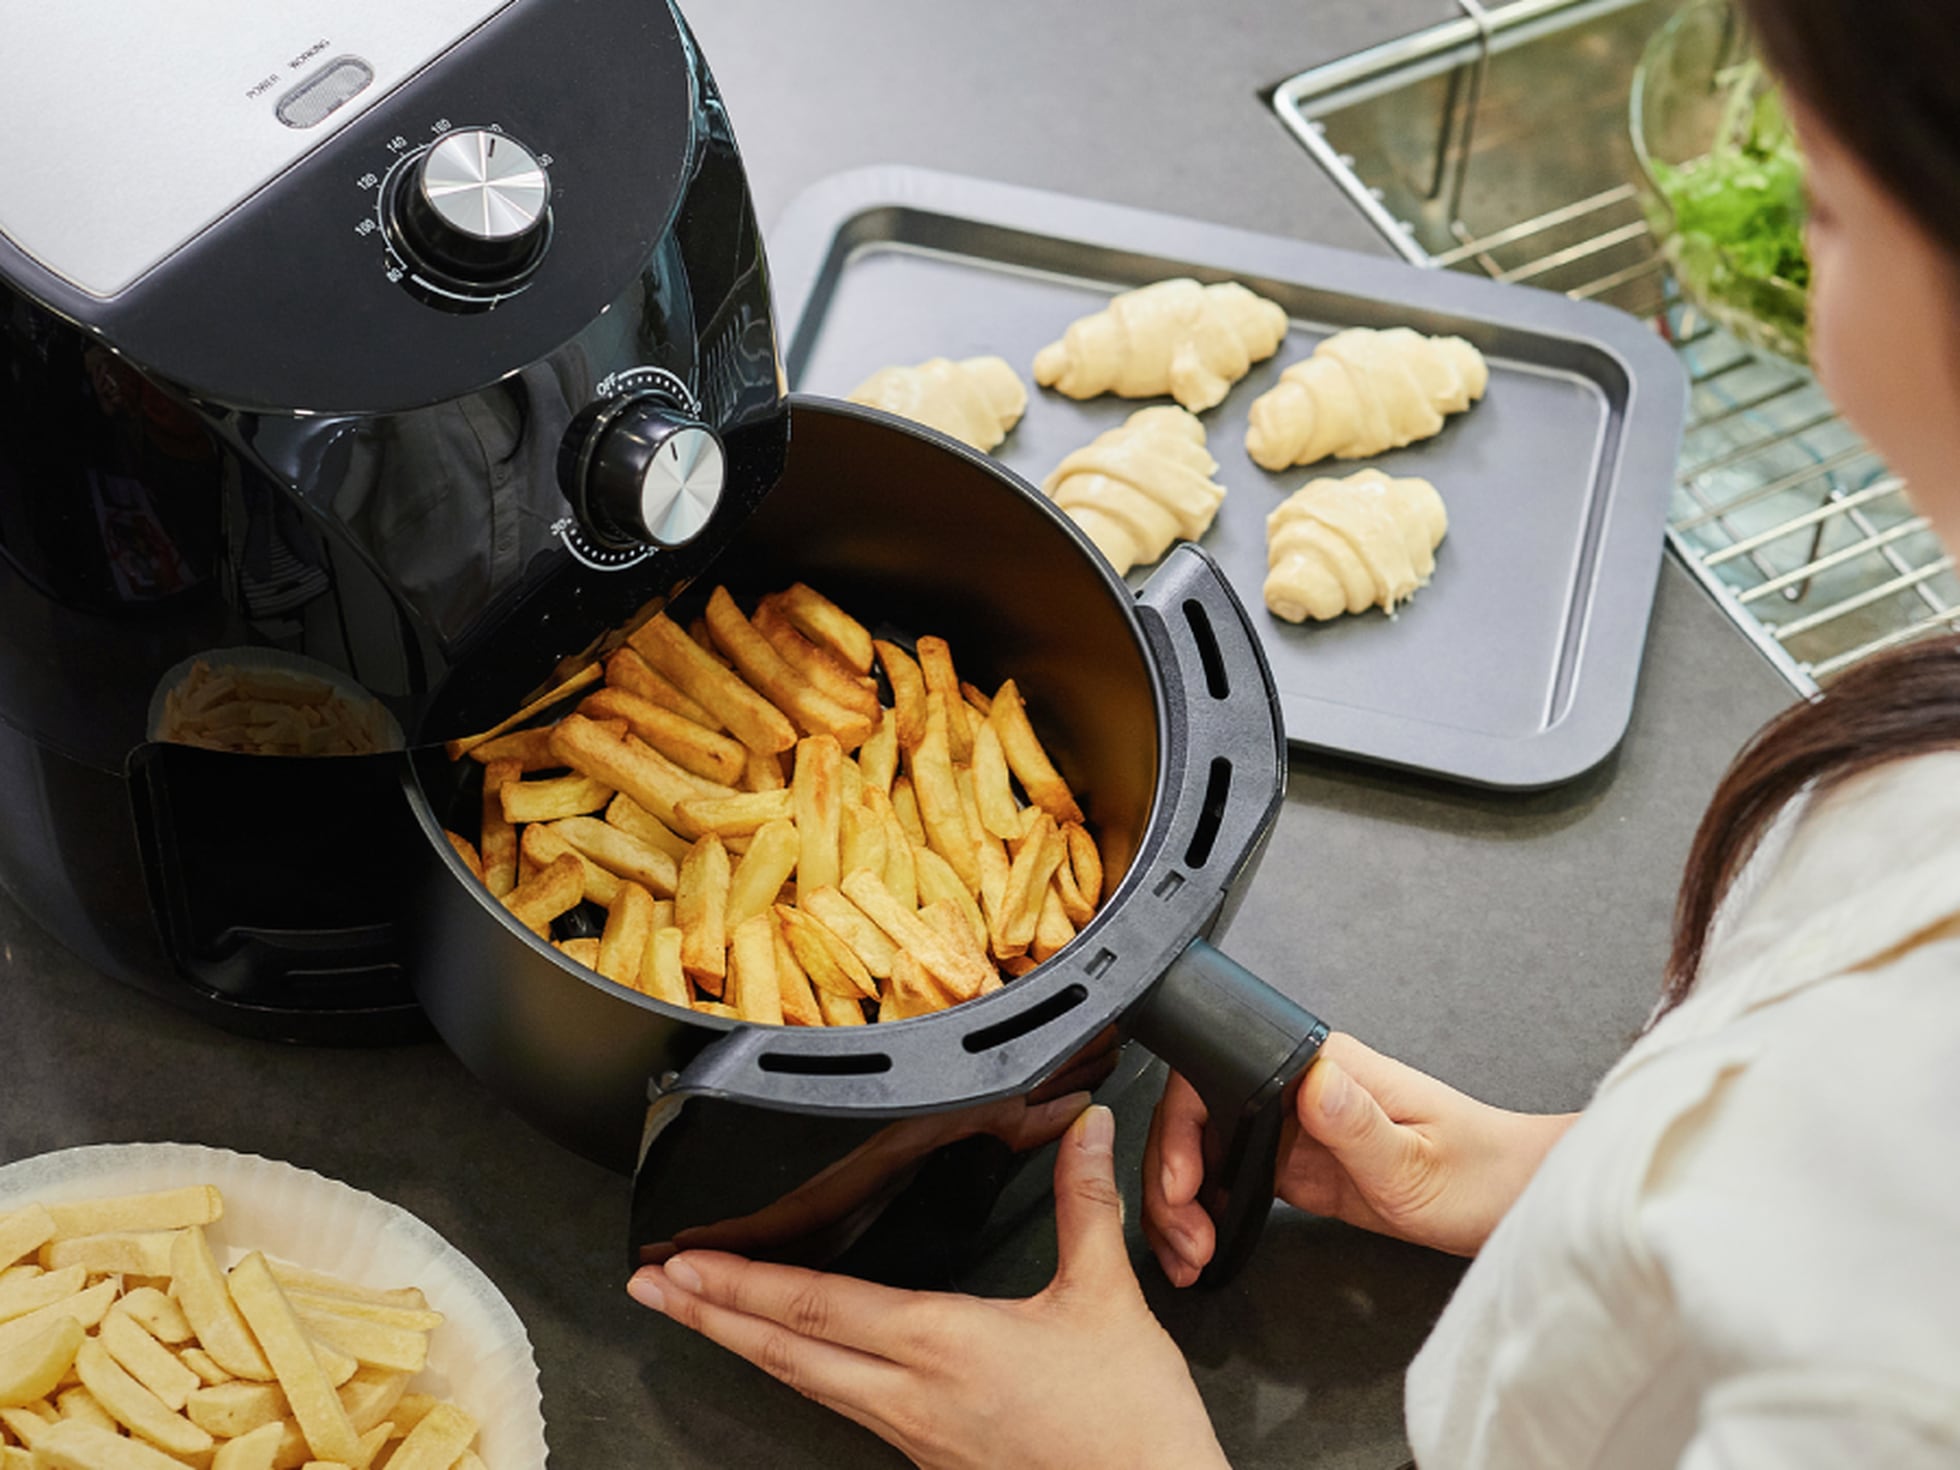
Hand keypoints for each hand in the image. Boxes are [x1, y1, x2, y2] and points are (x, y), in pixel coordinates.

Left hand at [629, 1105, 1229, 1469]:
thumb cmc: (1126, 1427)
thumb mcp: (1108, 1300)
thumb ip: (1086, 1206)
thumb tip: (1087, 1132)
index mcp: (943, 1345)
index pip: (816, 1306)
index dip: (741, 1282)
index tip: (684, 1261)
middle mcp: (912, 1396)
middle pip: (785, 1351)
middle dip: (709, 1316)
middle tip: (649, 1287)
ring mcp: (916, 1435)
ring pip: (807, 1384)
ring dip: (743, 1345)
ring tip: (697, 1318)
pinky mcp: (934, 1457)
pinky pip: (847, 1407)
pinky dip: (802, 1373)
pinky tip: (797, 1363)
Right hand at [1144, 1033, 1576, 1279]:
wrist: (1515, 1202)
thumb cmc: (1481, 1172)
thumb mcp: (1418, 1159)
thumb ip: (1359, 1124)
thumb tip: (1309, 1081)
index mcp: (1321, 1067)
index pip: (1214, 1075)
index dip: (1182, 1130)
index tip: (1183, 1185)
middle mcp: (1298, 1088)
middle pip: (1195, 1118)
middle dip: (1171, 1181)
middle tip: (1184, 1238)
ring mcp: (1292, 1127)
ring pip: (1204, 1153)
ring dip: (1182, 1204)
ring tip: (1190, 1255)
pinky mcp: (1297, 1165)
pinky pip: (1231, 1183)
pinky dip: (1207, 1216)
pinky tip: (1206, 1247)